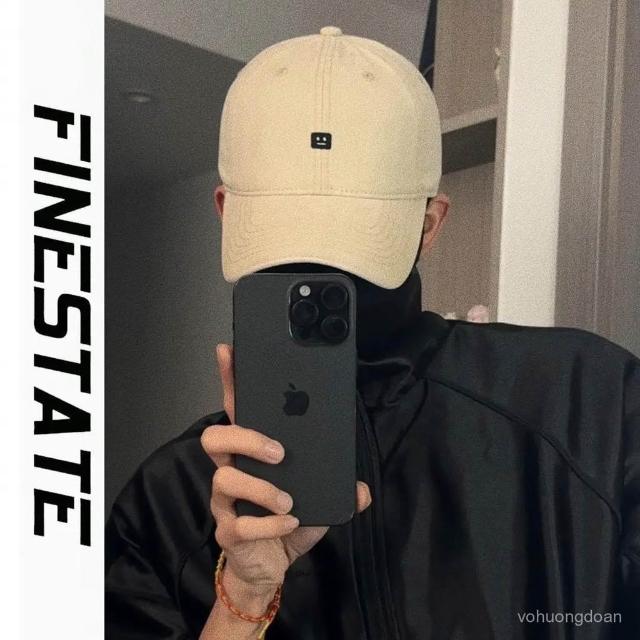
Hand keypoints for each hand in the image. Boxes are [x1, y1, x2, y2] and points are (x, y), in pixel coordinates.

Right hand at [201, 344, 371, 608]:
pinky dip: (270, 523)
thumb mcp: (318, 497)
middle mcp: (233, 470)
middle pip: (215, 437)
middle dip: (246, 438)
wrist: (271, 566)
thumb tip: (361, 487)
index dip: (230, 381)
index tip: (229, 351)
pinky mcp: (228, 532)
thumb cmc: (288, 520)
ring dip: (262, 487)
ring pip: (224, 478)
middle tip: (280, 452)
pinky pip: (239, 524)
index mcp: (252, 453)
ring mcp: (225, 502)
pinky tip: (290, 522)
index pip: (236, 410)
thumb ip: (338, 487)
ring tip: (290, 499)